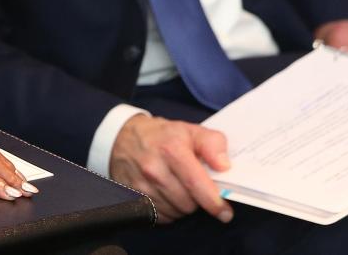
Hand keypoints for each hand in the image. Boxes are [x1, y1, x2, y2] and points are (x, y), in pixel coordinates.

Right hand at [109, 114, 231, 224]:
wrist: (122, 138)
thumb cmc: (161, 136)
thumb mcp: (189, 130)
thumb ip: (213, 143)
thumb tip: (225, 166)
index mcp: (171, 150)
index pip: (196, 183)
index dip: (213, 201)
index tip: (224, 211)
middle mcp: (154, 169)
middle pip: (188, 203)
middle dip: (197, 199)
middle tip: (194, 185)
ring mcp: (142, 186)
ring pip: (177, 212)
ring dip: (183, 205)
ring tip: (179, 186)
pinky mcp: (134, 198)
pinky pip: (162, 216)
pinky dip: (169, 210)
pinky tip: (167, 194)